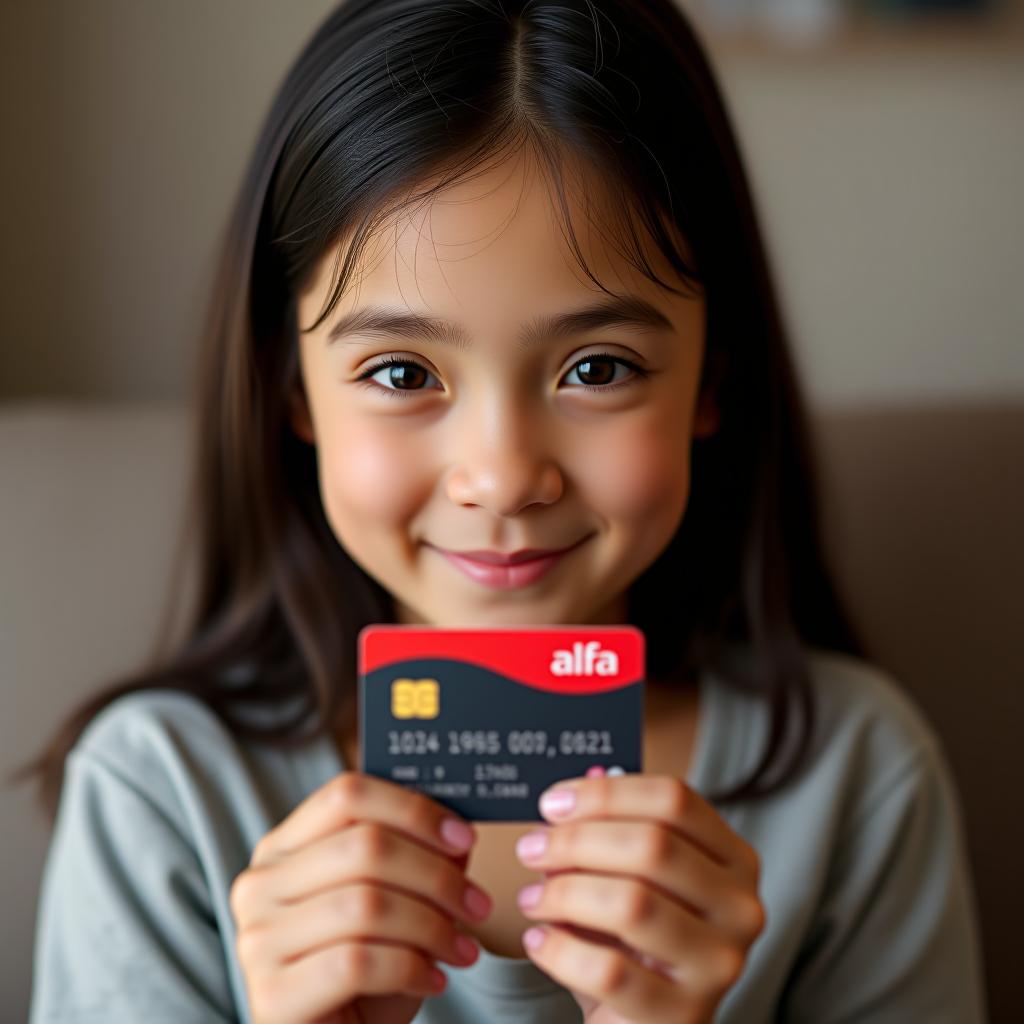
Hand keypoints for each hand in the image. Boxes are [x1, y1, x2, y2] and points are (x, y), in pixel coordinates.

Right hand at [229, 772, 491, 1023]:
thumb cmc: (370, 971)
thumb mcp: (396, 902)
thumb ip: (419, 857)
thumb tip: (459, 828)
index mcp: (283, 847)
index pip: (346, 794)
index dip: (413, 809)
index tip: (464, 837)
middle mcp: (259, 885)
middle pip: (365, 846)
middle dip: (436, 873)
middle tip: (478, 903)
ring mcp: (257, 940)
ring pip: (365, 903)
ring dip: (432, 925)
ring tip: (462, 948)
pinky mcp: (271, 996)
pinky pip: (357, 962)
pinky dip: (410, 967)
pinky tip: (434, 978)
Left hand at [513, 771, 765, 1023]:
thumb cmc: (636, 940)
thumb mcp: (633, 878)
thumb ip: (615, 830)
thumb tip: (578, 783)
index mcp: (734, 858)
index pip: (674, 800)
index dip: (606, 794)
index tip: (552, 803)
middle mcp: (740, 907)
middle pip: (652, 845)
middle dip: (576, 841)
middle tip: (531, 847)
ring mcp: (719, 965)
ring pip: (632, 904)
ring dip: (564, 893)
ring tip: (532, 898)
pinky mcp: (683, 1016)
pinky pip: (609, 971)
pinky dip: (560, 950)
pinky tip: (539, 942)